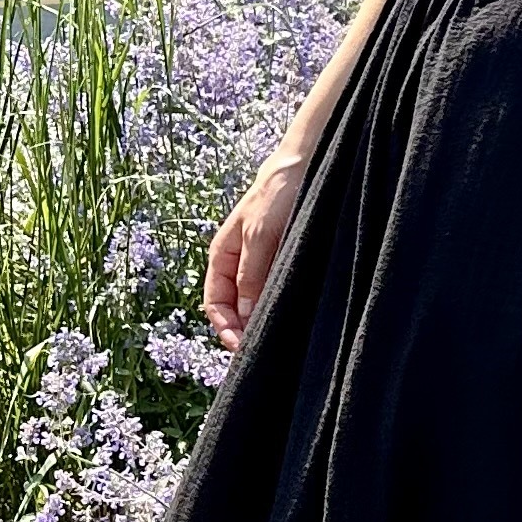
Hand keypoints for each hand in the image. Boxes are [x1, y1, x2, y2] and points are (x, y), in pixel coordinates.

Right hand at [204, 152, 307, 349]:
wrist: (306, 165)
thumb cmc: (277, 194)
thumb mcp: (260, 234)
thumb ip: (252, 273)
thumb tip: (246, 316)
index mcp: (222, 257)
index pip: (215, 305)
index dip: (226, 329)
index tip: (242, 348)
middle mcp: (240, 265)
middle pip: (236, 310)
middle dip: (244, 333)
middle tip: (262, 356)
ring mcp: (263, 265)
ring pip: (257, 304)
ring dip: (264, 324)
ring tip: (280, 345)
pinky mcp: (285, 262)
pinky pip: (278, 292)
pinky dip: (281, 309)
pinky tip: (295, 323)